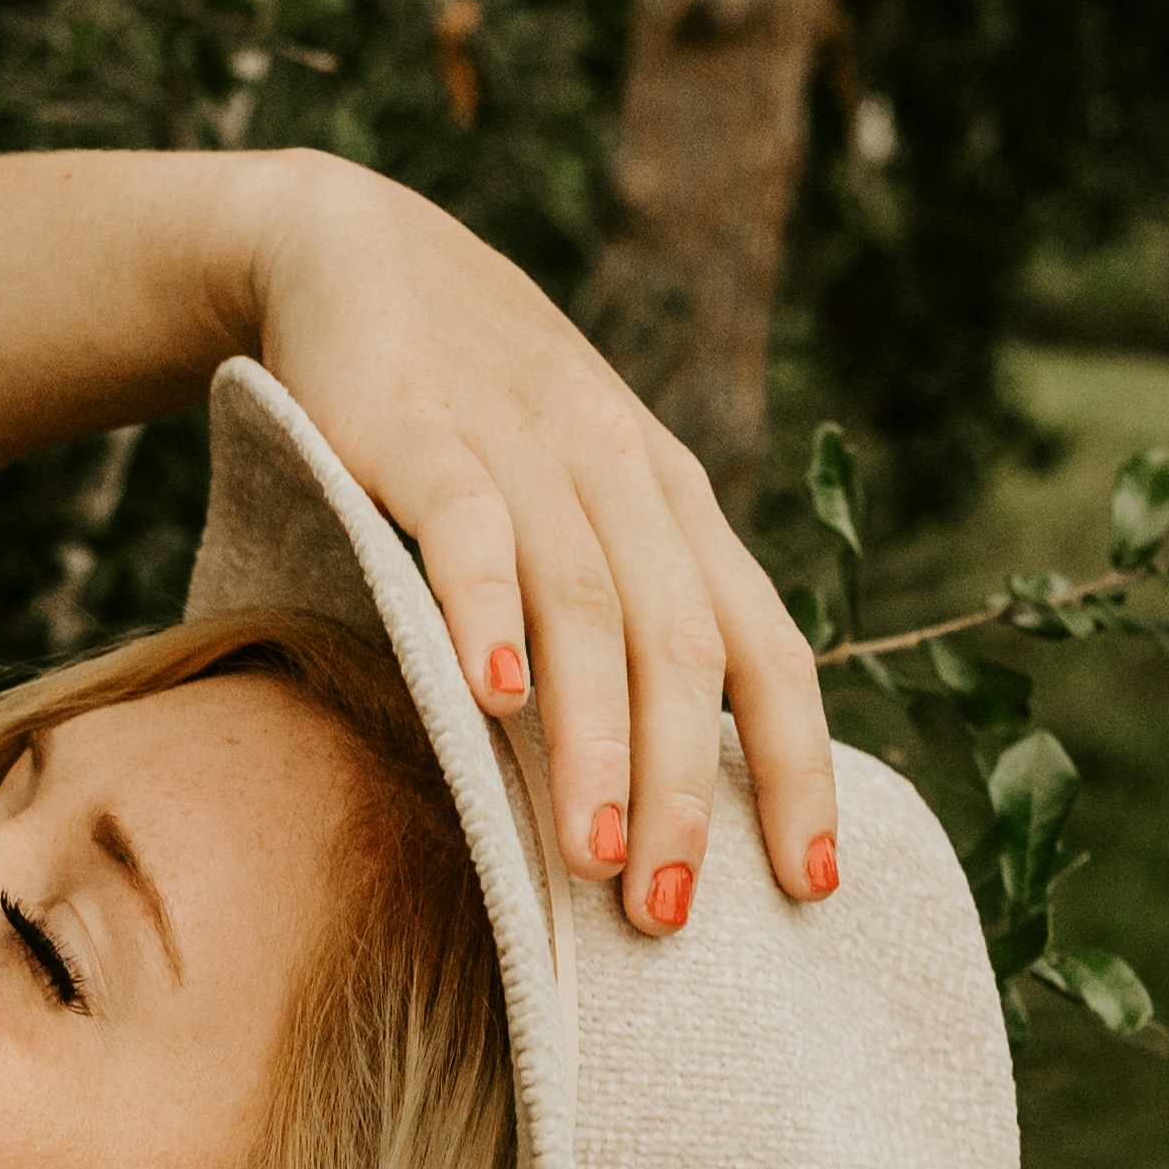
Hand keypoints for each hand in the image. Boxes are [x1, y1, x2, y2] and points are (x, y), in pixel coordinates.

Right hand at [237, 154, 839, 932]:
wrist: (359, 253)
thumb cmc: (478, 416)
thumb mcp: (578, 502)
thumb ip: (624, 615)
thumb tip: (664, 791)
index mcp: (679, 509)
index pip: (766, 650)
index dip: (797, 766)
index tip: (809, 885)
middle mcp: (625, 477)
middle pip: (683, 646)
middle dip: (690, 787)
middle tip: (670, 915)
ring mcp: (527, 449)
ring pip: (589, 603)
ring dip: (595, 737)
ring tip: (596, 854)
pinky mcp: (420, 429)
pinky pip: (469, 527)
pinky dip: (487, 608)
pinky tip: (493, 693)